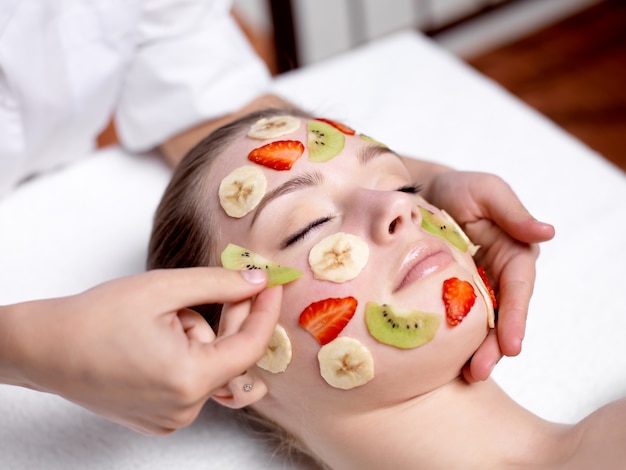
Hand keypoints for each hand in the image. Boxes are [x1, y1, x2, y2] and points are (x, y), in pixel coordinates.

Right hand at [0, 268, 280, 434]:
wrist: (45, 348)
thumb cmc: (96, 318)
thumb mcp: (164, 289)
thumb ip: (219, 284)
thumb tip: (258, 281)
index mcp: (189, 379)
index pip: (251, 346)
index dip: (266, 311)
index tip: (273, 283)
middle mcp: (185, 408)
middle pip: (231, 356)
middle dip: (230, 317)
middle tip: (229, 283)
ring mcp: (172, 419)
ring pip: (212, 367)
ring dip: (203, 337)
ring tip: (165, 317)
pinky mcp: (161, 419)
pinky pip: (193, 382)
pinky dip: (189, 355)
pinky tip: (160, 338)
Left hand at [424, 171, 554, 381]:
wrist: (419, 195)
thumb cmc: (457, 189)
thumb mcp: (486, 192)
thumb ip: (513, 213)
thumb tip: (546, 232)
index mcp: (513, 252)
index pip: (517, 288)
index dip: (516, 317)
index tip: (513, 346)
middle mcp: (498, 275)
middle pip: (501, 315)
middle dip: (495, 346)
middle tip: (480, 371)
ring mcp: (475, 287)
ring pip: (481, 324)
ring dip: (477, 350)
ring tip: (468, 375)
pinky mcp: (452, 293)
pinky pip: (457, 319)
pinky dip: (455, 340)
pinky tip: (448, 362)